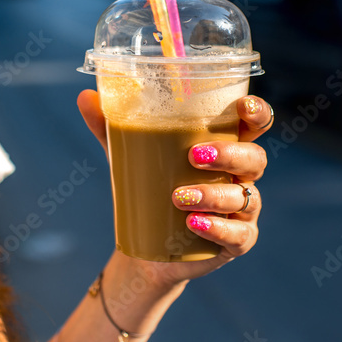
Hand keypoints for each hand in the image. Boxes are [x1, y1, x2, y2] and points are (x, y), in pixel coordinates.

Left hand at [77, 90, 271, 287]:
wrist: (148, 244)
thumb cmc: (151, 187)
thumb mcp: (130, 155)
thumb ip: (111, 126)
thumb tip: (85, 97)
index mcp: (226, 145)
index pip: (254, 124)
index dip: (256, 112)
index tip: (240, 108)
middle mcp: (241, 175)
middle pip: (255, 158)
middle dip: (230, 154)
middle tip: (194, 155)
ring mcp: (243, 209)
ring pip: (245, 197)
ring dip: (213, 195)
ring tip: (178, 196)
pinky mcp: (237, 241)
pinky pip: (238, 235)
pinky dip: (217, 229)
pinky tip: (194, 224)